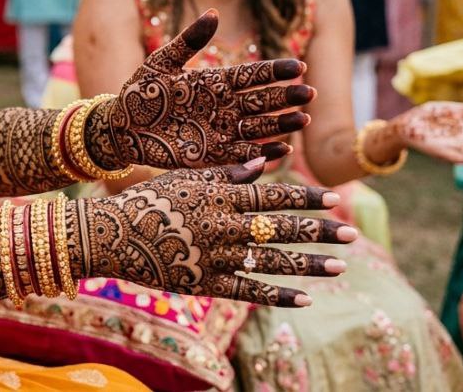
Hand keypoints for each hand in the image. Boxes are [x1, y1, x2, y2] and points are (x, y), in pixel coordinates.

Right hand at [80, 159, 352, 306]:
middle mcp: (223, 226)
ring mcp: (216, 257)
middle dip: (319, 230)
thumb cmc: (147, 199)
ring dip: (309, 264)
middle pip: (280, 228)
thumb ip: (225, 172)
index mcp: (219, 196)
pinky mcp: (206, 284)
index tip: (335, 198)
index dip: (306, 198)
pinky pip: (249, 291)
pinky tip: (305, 298)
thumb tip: (264, 163)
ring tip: (340, 265)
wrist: (111, 234)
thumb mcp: (184, 177)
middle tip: (351, 233)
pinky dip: (278, 295)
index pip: (273, 196)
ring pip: (272, 261)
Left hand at [91, 11, 314, 169]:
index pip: (253, 75)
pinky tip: (280, 148)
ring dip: (281, 124)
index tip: (298, 67)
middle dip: (286, 97)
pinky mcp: (212, 155)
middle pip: (263, 101)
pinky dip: (262, 153)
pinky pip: (242, 154)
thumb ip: (189, 40)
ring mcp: (220, 131)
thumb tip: (214, 12)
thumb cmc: (141, 91)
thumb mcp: (162, 62)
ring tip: (301, 119)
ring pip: (259, 127)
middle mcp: (224, 106)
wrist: (119, 126)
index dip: (276, 71)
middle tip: (308, 93)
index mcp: (216, 81)